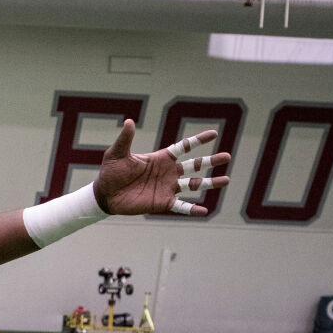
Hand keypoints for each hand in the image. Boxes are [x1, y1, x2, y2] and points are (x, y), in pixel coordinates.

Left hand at [92, 122, 228, 216]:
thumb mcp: (117, 153)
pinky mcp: (162, 203)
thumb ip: (126, 139)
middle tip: (227, 157)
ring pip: (194, 185)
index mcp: (161, 158)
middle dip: (211, 161)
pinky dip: (193, 209)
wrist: (105, 194)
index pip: (184, 147)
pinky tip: (205, 210)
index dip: (198, 141)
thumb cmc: (111, 172)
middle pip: (195, 166)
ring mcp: (167, 188)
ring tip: (226, 180)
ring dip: (209, 183)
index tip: (214, 134)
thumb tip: (129, 121)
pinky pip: (181, 206)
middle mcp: (168, 172)